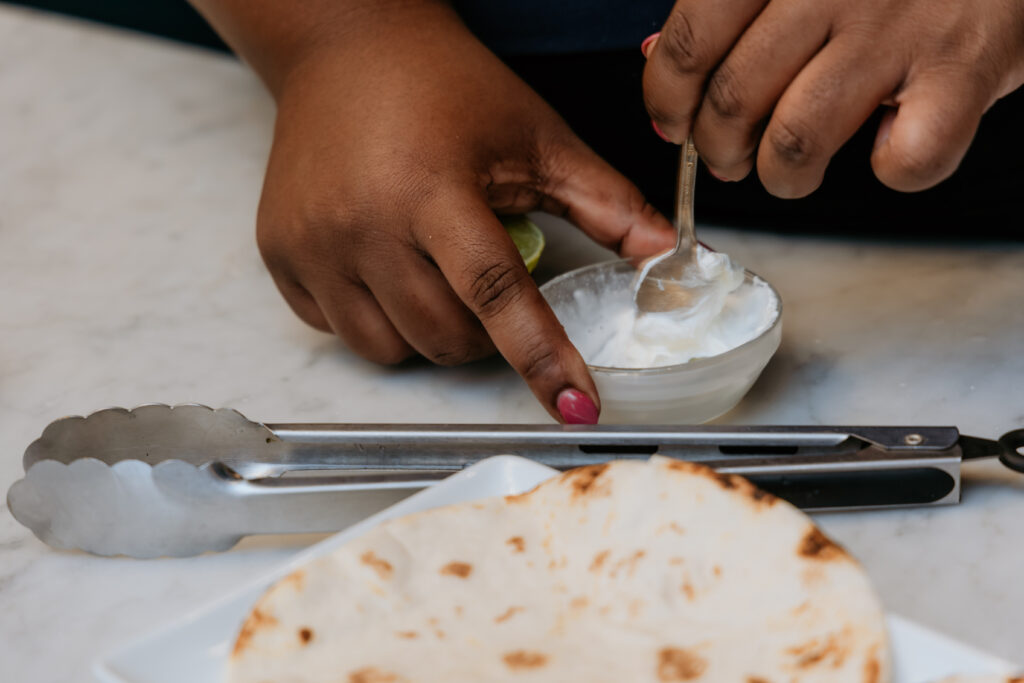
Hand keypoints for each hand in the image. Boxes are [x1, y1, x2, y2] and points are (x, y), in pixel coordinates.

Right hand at [255, 4, 674, 421]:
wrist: (346, 47)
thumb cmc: (444, 86)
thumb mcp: (534, 137)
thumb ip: (605, 200)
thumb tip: (663, 254)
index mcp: (431, 189)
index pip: (495, 293)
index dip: (541, 356)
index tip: (575, 406)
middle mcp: (361, 223)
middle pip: (445, 337)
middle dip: (484, 334)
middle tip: (486, 279)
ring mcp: (311, 244)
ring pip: (390, 349)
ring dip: (430, 332)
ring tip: (433, 271)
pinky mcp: (279, 254)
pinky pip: (338, 330)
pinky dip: (376, 319)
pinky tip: (384, 266)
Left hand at [643, 0, 1023, 196]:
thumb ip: (729, 8)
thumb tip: (658, 58)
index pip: (690, 42)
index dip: (667, 100)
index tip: (673, 122)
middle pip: (734, 100)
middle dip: (717, 150)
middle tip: (729, 155)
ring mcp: (900, 29)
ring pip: (795, 141)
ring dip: (780, 177)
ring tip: (788, 168)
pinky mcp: (964, 70)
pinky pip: (903, 162)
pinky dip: (890, 172)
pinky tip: (887, 145)